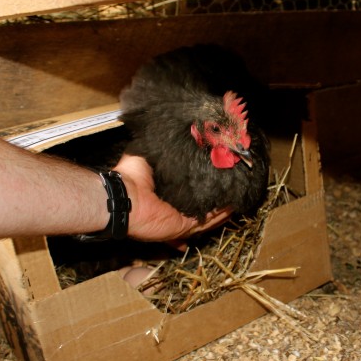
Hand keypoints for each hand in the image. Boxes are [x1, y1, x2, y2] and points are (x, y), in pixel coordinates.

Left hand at [114, 154, 231, 241]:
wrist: (123, 197)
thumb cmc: (129, 177)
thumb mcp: (143, 157)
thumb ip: (157, 150)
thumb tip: (168, 134)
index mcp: (164, 195)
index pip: (186, 194)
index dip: (199, 190)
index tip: (213, 179)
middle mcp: (173, 209)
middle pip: (200, 209)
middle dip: (214, 204)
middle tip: (231, 191)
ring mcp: (179, 220)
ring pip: (207, 218)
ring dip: (222, 210)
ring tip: (237, 198)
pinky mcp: (183, 227)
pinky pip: (206, 222)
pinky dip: (220, 215)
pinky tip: (233, 206)